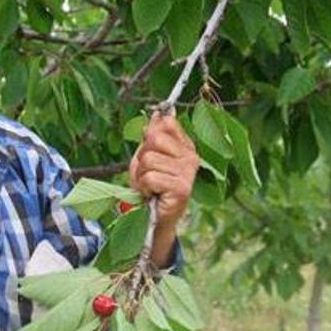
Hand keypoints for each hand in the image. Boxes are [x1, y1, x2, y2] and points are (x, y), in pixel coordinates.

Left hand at [128, 112, 199, 266]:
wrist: (158, 217)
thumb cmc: (152, 186)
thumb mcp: (148, 157)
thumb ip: (152, 136)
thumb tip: (157, 113)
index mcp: (185, 146)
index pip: (166, 123)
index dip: (149, 134)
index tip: (148, 148)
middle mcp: (190, 157)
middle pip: (154, 139)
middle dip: (141, 157)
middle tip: (147, 173)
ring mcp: (188, 172)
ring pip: (149, 159)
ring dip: (140, 175)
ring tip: (149, 186)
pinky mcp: (182, 188)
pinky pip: (150, 177)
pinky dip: (144, 186)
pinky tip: (152, 194)